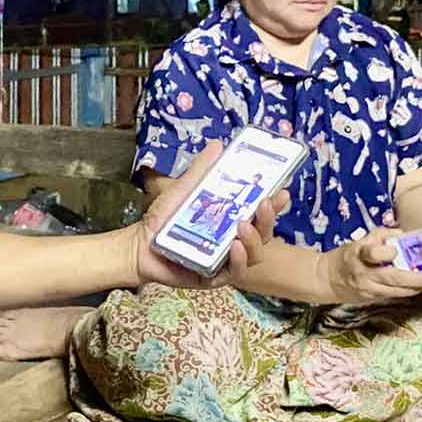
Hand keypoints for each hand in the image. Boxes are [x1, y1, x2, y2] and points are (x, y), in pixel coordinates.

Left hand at [132, 141, 286, 289]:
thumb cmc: (163, 219)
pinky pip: (234, 272)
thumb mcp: (184, 190)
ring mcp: (226, 260)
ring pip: (255, 254)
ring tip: (244, 226)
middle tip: (264, 204)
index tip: (282, 191)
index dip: (275, 203)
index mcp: (232, 219)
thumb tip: (218, 144)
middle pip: (264, 233)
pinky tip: (234, 247)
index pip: (261, 212)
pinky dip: (237, 260)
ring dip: (254, 239)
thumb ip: (201, 170)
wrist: (139, 245)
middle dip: (269, 219)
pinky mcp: (215, 277)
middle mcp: (234, 240)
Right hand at [323, 227, 421, 306]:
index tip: (395, 251)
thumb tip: (403, 233)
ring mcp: (368, 288)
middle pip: (391, 277)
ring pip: (396, 291)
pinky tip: (418, 287)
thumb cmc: (346, 257)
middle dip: (414, 279)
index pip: (372, 253)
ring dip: (415, 288)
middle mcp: (363, 273)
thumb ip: (381, 235)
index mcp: (359, 254)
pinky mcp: (371, 298)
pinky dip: (407, 291)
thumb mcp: (359, 240)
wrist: (326, 279)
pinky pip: (393, 295)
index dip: (385, 253)